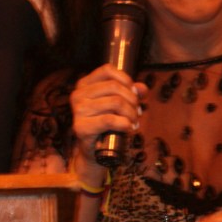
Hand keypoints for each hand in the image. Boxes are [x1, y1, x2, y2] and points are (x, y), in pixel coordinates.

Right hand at [69, 64, 146, 180]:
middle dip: (132, 99)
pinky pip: (109, 120)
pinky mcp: (81, 127)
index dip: (125, 79)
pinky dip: (124, 123)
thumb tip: (143, 88)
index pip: (107, 70)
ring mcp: (78, 111)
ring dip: (131, 113)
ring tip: (134, 121)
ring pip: (115, 102)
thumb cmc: (106, 124)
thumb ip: (130, 93)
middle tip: (137, 111)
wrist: (94, 150)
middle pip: (114, 87)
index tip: (135, 92)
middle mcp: (78, 95)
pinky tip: (129, 127)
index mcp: (84, 84)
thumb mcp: (118, 104)